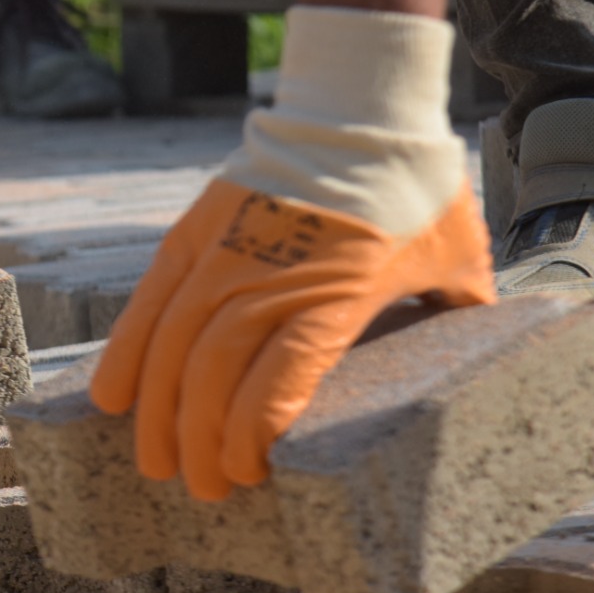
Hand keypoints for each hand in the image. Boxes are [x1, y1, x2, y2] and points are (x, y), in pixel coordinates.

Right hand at [87, 179, 494, 497]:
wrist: (362, 105)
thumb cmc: (417, 188)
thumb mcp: (456, 256)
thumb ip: (457, 313)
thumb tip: (480, 361)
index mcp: (340, 289)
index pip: (281, 373)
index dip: (252, 429)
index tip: (245, 472)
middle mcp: (273, 271)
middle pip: (214, 369)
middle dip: (198, 438)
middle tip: (202, 487)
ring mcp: (227, 248)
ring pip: (172, 341)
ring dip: (157, 409)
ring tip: (154, 460)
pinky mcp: (197, 229)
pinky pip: (149, 298)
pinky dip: (127, 351)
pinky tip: (113, 397)